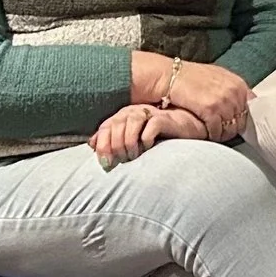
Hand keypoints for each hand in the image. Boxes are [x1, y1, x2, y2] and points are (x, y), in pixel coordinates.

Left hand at [92, 104, 206, 166]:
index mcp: (122, 116)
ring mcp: (149, 113)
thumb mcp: (131, 140)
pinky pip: (150, 126)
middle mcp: (133, 112)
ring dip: (129, 143)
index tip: (106, 164)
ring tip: (134, 157)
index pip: (105, 128)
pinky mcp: (163, 118)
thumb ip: (111, 141)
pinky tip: (148, 148)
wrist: (184, 130)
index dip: (102, 146)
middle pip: (116, 126)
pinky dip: (146, 139)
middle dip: (116, 147)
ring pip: (130, 123)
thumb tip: (91, 145)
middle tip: (122, 162)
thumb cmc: (156, 138)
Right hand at [162, 61, 252, 138]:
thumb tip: (243, 103)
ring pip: (230, 129)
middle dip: (232, 129)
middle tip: (223, 133)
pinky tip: (207, 134)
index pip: (250, 109)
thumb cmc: (191, 78)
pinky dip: (212, 135)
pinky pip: (217, 131)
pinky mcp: (211, 110)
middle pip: (241, 121)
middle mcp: (234, 92)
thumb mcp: (217, 78)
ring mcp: (224, 101)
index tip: (235, 124)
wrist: (170, 76)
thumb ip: (231, 89)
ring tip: (215, 135)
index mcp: (239, 84)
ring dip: (222, 134)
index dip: (241, 119)